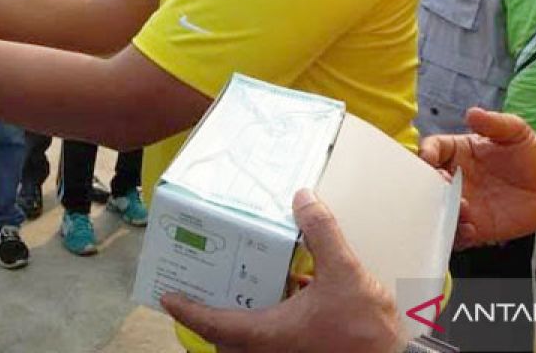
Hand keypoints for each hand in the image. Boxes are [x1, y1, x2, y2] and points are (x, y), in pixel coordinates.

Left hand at [161, 190, 403, 352]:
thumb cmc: (366, 332)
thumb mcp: (345, 273)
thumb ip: (322, 233)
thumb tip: (303, 198)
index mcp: (269, 336)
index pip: (216, 324)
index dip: (189, 310)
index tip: (169, 297)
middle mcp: (272, 352)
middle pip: (228, 339)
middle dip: (212, 317)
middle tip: (201, 289)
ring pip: (252, 342)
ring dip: (243, 319)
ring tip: (240, 286)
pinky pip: (276, 340)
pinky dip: (271, 322)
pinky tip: (290, 294)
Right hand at [419, 108, 535, 248]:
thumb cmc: (532, 155)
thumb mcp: (515, 131)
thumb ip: (494, 123)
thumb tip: (472, 113)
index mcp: (458, 151)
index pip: (432, 149)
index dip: (426, 153)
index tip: (428, 159)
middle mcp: (454, 178)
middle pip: (427, 182)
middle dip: (428, 186)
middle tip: (443, 187)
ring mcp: (462, 203)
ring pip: (438, 210)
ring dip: (442, 212)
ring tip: (463, 210)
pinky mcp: (474, 226)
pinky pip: (456, 235)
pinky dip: (457, 235)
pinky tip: (471, 229)